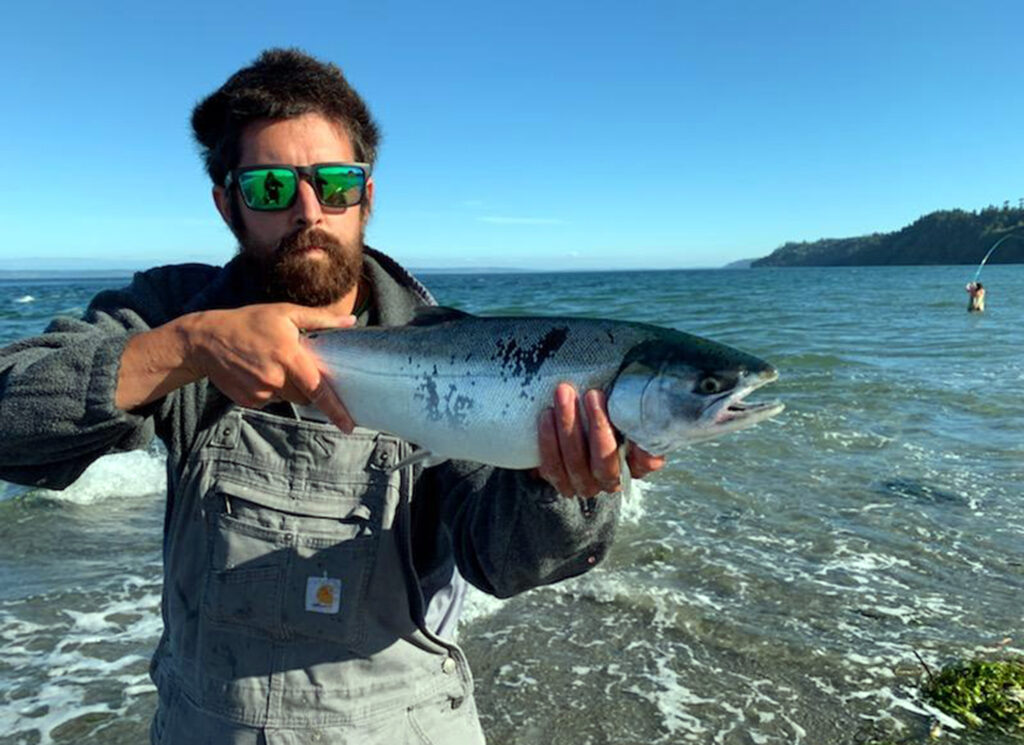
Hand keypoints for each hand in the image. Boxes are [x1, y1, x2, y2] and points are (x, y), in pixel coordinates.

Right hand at [183, 303, 356, 430]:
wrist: (205, 339)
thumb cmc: (249, 322)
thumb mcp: (285, 313)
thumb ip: (321, 319)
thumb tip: (352, 321)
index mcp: (289, 356)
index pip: (318, 389)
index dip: (335, 410)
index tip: (348, 425)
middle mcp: (275, 378)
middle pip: (305, 396)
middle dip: (307, 387)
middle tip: (295, 366)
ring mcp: (260, 392)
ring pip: (288, 398)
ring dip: (288, 387)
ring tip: (271, 364)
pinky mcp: (248, 401)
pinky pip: (270, 401)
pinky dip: (271, 390)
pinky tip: (258, 372)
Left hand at [534, 383, 665, 497]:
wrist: (572, 413)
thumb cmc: (606, 406)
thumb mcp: (624, 401)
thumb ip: (633, 404)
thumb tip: (644, 398)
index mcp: (637, 464)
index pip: (644, 462)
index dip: (640, 449)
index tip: (631, 416)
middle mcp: (612, 480)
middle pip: (605, 465)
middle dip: (598, 427)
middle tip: (592, 394)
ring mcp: (585, 484)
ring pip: (575, 465)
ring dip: (568, 427)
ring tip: (564, 395)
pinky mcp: (560, 480)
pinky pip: (552, 467)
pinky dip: (548, 441)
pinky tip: (546, 415)